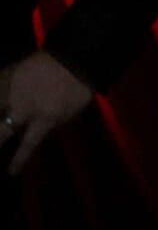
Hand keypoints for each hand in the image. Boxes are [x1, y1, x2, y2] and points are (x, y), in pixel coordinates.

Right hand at [0, 51, 94, 175]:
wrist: (77, 56)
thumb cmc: (77, 88)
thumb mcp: (70, 112)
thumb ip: (50, 125)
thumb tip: (31, 136)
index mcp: (46, 116)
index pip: (28, 144)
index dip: (18, 160)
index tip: (9, 173)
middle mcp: (26, 106)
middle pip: (2, 129)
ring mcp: (15, 89)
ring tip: (0, 124)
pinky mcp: (9, 74)